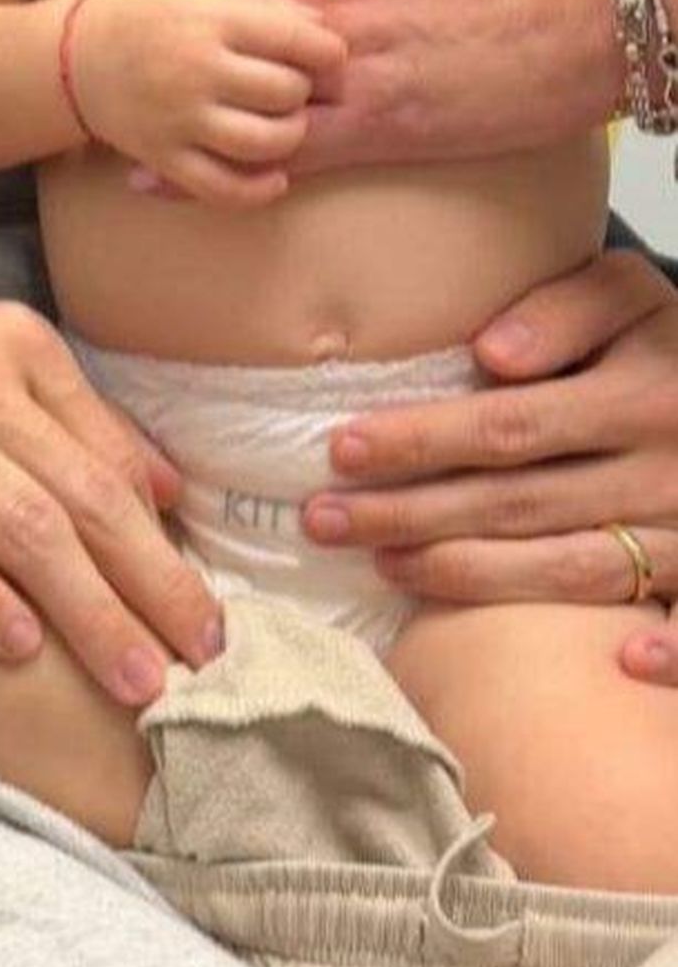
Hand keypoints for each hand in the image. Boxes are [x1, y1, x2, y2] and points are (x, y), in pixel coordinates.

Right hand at [0, 299, 226, 701]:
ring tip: (133, 677)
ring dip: (85, 608)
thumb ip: (65, 432)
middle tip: (199, 664)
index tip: (207, 622)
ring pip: (15, 521)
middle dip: (149, 586)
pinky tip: (18, 646)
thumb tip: (170, 491)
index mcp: (10, 345)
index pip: (107, 461)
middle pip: (78, 495)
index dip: (165, 548)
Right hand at [72, 0, 347, 204]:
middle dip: (304, 92)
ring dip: (289, 137)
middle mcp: (196, 68)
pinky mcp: (163, 157)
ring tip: (284, 124)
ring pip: (265, 143)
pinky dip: (259, 190)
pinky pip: (224, 188)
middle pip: (288, 92)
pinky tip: (275, 178)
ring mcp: (179, 118)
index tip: (328, 57)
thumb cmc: (151, 15)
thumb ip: (263, 1)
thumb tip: (325, 27)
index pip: (301, 41)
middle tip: (295, 87)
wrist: (75, 57)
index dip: (329, 53)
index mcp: (211, 18)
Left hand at [87, 0, 622, 172]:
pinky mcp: (382, 126)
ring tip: (103, 109)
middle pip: (199, 8)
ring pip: (228, 83)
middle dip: (132, 21)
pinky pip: (277, 152)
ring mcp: (352, 63)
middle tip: (77, 35)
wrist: (623, 1)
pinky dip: (211, 166)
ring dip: (162, 96)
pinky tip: (157, 180)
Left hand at [299, 248, 677, 678]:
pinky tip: (620, 667)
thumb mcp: (628, 298)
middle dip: (411, 515)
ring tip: (382, 565)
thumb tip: (491, 352)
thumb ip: (566, 311)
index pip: (512, 426)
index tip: (342, 450)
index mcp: (643, 394)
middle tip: (322, 520)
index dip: (423, 442)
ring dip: (470, 577)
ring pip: (570, 572)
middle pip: (519, 504)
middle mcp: (666, 469)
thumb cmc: (666, 349)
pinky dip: (668, 653)